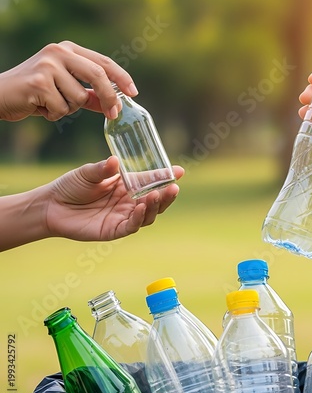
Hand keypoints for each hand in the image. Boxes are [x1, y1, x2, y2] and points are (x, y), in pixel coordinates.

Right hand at [0, 41, 136, 120]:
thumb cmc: (35, 93)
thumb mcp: (66, 90)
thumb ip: (90, 95)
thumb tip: (114, 106)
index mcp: (68, 50)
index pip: (103, 62)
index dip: (121, 77)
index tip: (134, 92)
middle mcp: (59, 52)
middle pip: (98, 76)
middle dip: (109, 98)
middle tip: (113, 114)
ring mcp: (48, 65)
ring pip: (80, 98)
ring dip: (69, 109)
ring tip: (50, 103)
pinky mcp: (39, 82)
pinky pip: (62, 108)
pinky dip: (54, 114)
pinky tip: (39, 107)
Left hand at [44, 156, 183, 240]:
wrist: (51, 205)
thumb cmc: (71, 186)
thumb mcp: (88, 173)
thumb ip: (103, 169)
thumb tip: (116, 161)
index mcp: (127, 185)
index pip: (151, 181)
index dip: (165, 177)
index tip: (179, 171)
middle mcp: (129, 202)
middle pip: (156, 201)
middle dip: (166, 195)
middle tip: (173, 187)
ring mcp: (123, 216)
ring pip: (148, 214)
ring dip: (156, 206)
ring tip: (157, 195)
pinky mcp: (114, 230)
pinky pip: (132, 226)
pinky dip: (140, 218)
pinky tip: (141, 208)